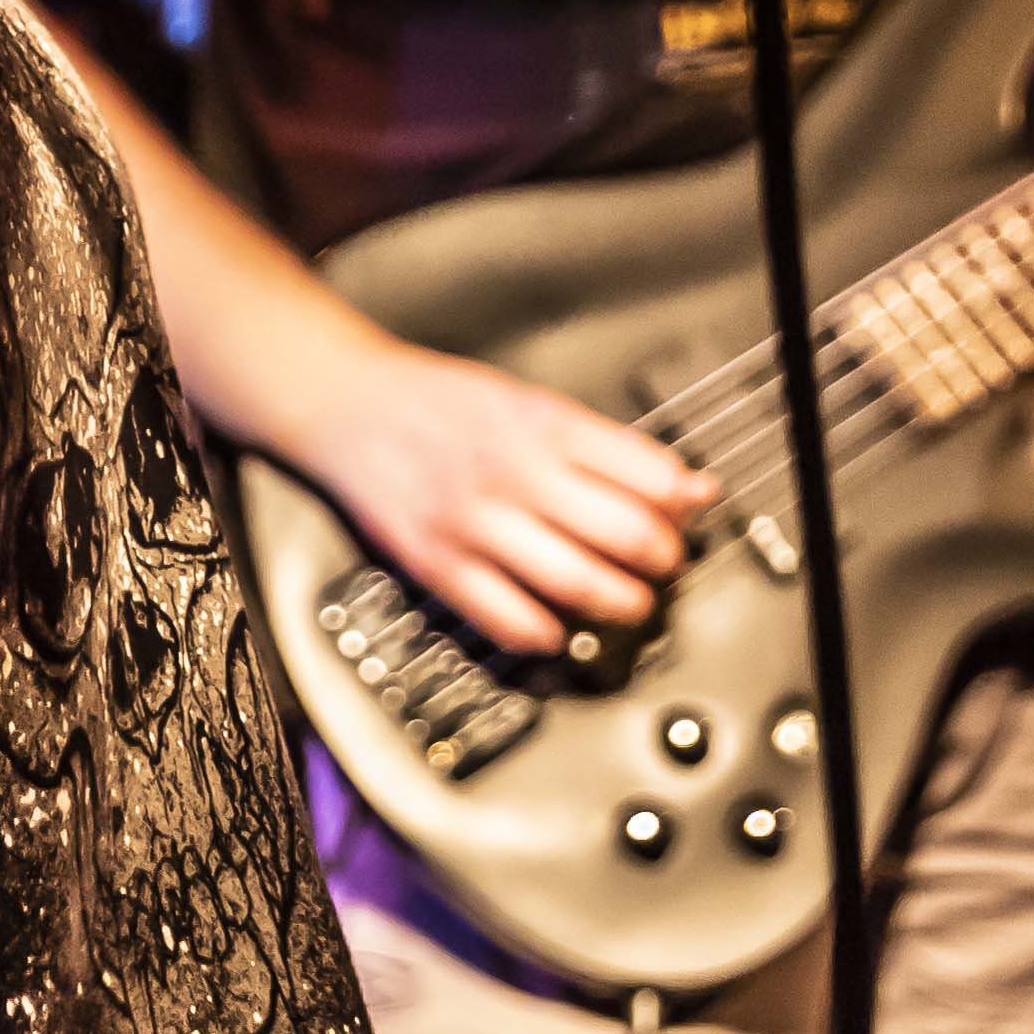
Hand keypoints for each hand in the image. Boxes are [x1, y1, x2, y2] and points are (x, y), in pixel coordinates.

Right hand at [295, 331, 710, 662]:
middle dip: (662, 561)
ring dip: (620, 602)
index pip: (650, 476)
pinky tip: (557, 623)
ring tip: (627, 601)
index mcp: (543, 424)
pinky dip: (548, 631)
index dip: (683, 506)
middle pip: (626, 534)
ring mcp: (475, 522)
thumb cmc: (437, 402)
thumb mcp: (528, 402)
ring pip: (577, 582)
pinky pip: (510, 618)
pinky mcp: (438, 563)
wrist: (344, 404)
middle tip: (663, 565)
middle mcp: (514, 473)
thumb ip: (604, 447)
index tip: (684, 517)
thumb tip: (688, 487)